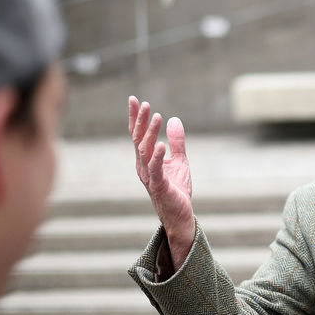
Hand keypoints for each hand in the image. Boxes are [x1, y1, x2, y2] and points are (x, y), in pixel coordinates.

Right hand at [129, 96, 193, 268]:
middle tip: (144, 103)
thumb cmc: (176, 189)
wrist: (180, 215)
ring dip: (150, 133)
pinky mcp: (159, 186)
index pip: (138, 135)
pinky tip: (162, 144)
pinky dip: (158, 156)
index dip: (135, 117)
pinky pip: (156, 169)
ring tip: (156, 116)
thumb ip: (177, 142)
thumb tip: (174, 120)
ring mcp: (149, 176)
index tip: (134, 100)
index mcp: (145, 159)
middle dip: (140, 121)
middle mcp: (143, 166)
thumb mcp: (179, 161)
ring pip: (146, 151)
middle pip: (138, 139)